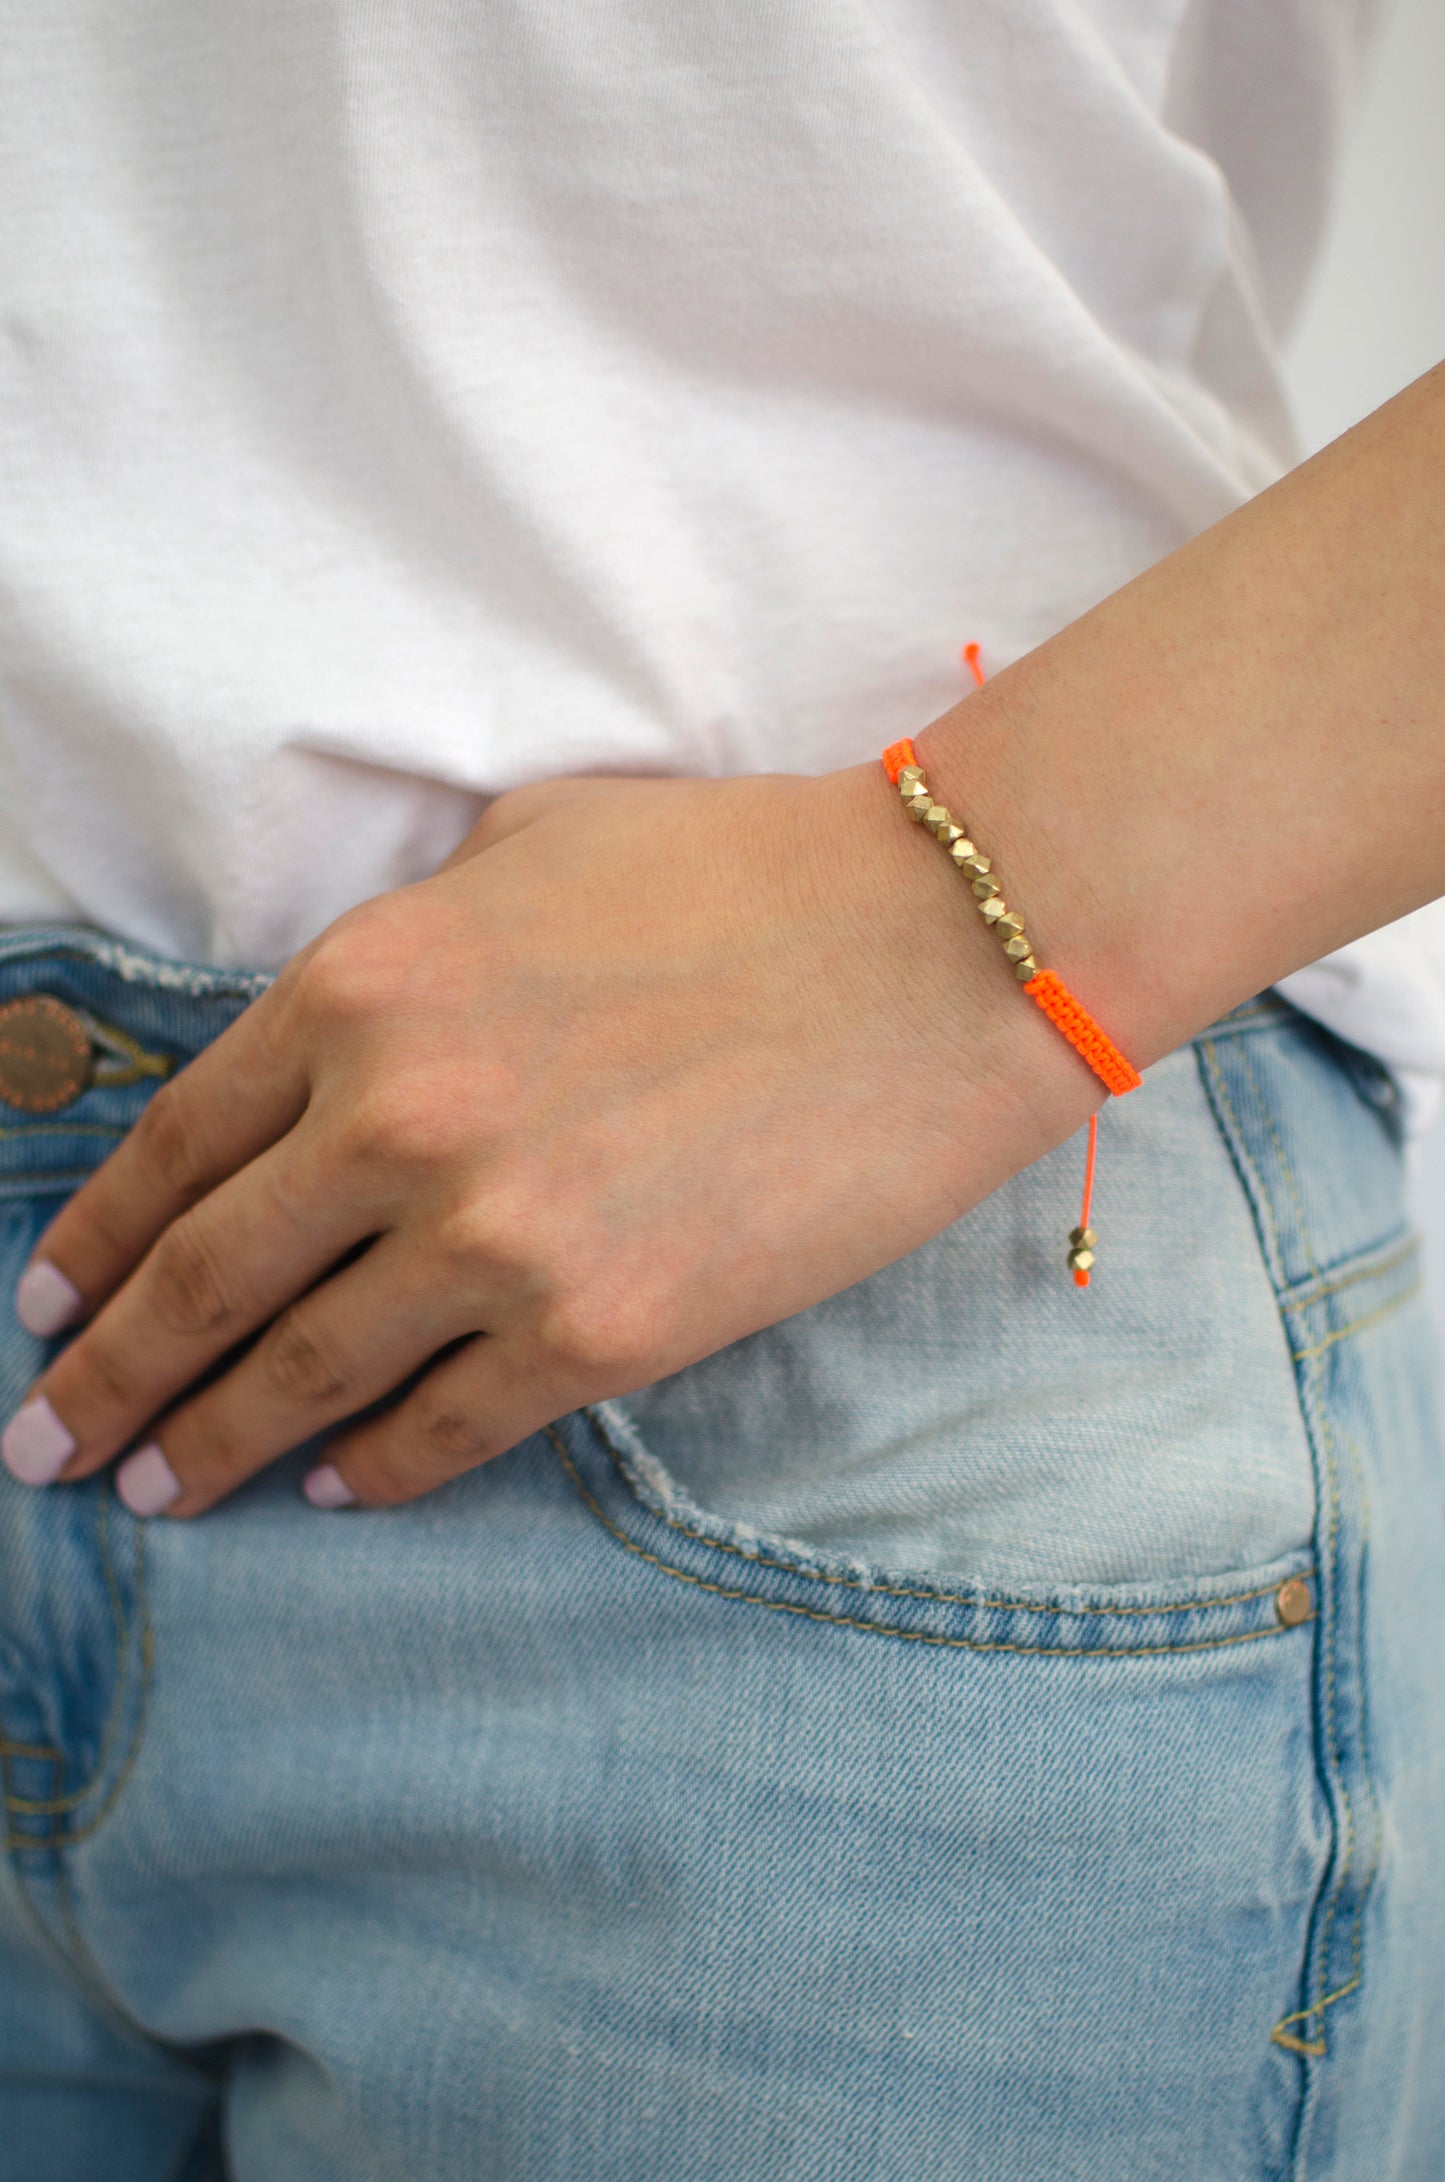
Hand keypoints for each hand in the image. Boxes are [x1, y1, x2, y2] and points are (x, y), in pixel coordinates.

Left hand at [3, 765, 1094, 1515]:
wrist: (940, 949)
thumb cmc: (746, 872)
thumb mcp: (532, 844)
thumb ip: (411, 937)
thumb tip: (354, 1024)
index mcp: (363, 985)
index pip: (175, 1144)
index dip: (93, 1240)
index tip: (44, 1306)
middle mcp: (397, 1120)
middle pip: (201, 1284)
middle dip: (105, 1380)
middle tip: (44, 1449)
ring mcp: (494, 1239)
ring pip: (300, 1377)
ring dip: (207, 1449)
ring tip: (154, 1494)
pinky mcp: (600, 1332)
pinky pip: (443, 1428)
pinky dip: (372, 1470)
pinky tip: (331, 1488)